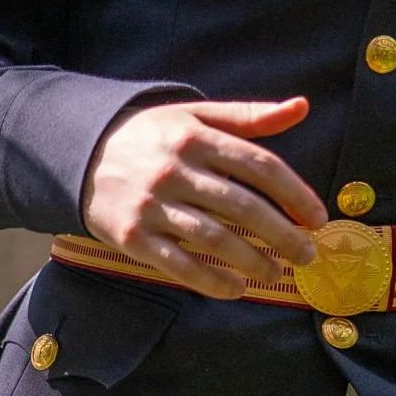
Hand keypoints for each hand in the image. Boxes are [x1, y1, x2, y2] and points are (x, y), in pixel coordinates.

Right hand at [80, 95, 323, 298]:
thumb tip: (301, 107)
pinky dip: (211, 280)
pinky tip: (235, 288)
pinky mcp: (132, 236)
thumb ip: (248, 116)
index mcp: (196, 138)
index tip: (317, 217)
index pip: (259, 166)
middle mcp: (175, 170)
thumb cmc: (149, 136)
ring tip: (276, 272)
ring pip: (214, 238)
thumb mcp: (194, 116)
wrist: (79, 153)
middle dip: (283, 234)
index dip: (295, 194)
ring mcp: (152, 205)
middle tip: (307, 253)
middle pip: (243, 207)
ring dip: (252, 261)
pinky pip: (178, 264)